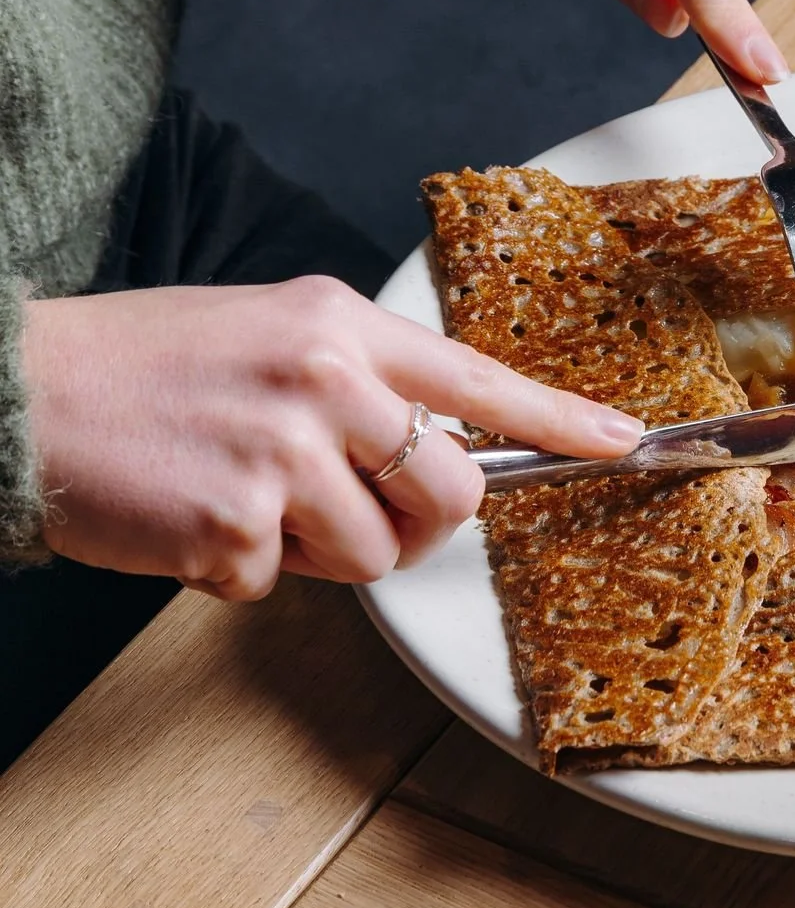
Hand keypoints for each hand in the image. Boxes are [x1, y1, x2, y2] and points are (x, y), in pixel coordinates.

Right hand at [23, 278, 642, 599]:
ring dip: (320, 552)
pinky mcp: (235, 525)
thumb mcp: (271, 335)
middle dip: (420, 524)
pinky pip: (282, 584)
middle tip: (358, 514)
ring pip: (376, 555)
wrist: (26, 391)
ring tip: (248, 500)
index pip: (475, 374)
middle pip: (451, 489)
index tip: (621, 439)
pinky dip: (241, 570)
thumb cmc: (149, 365)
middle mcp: (324, 379)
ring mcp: (281, 453)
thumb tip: (427, 448)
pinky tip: (195, 518)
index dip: (559, 417)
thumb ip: (355, 380)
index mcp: (336, 324)